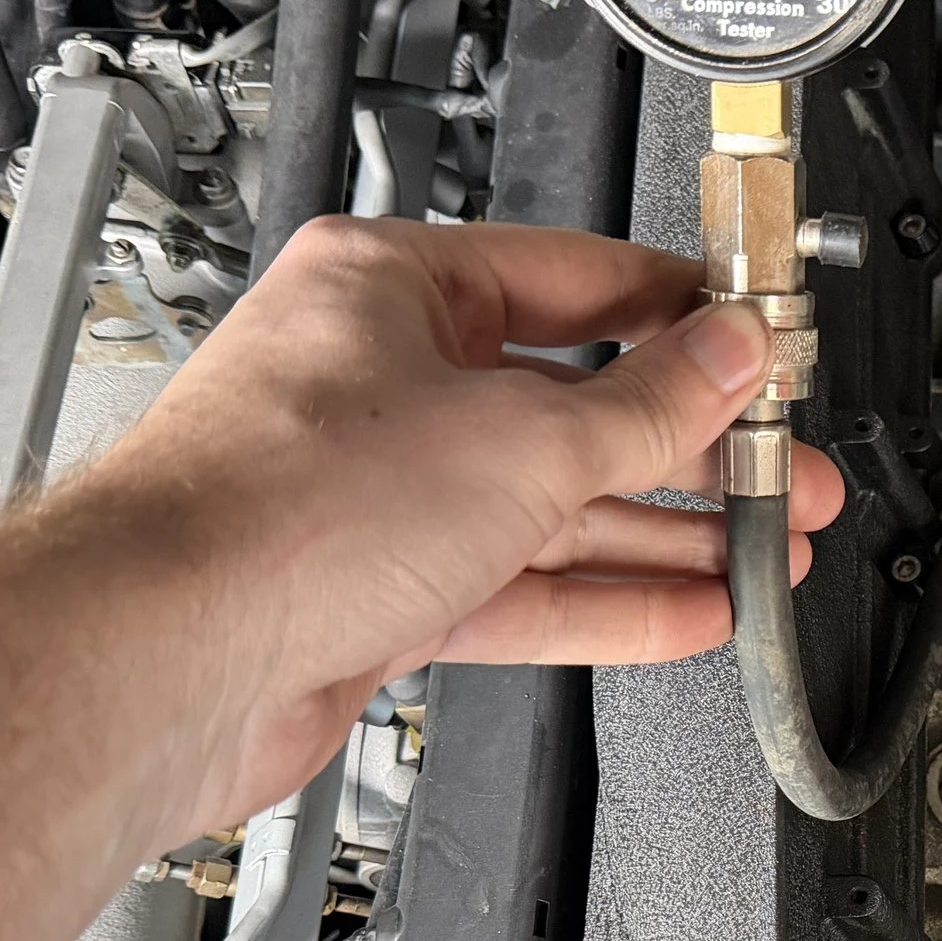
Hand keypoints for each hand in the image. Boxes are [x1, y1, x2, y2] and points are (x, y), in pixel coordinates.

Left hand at [86, 215, 843, 830]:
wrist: (160, 660)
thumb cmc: (277, 510)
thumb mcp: (524, 438)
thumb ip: (650, 404)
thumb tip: (729, 356)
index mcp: (394, 288)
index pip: (578, 280)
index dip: (685, 317)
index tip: (759, 347)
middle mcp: (382, 381)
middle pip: (574, 404)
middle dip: (691, 449)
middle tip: (781, 472)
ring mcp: (378, 492)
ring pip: (551, 505)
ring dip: (662, 534)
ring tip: (760, 550)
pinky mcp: (377, 591)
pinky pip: (519, 586)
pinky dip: (605, 601)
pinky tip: (687, 610)